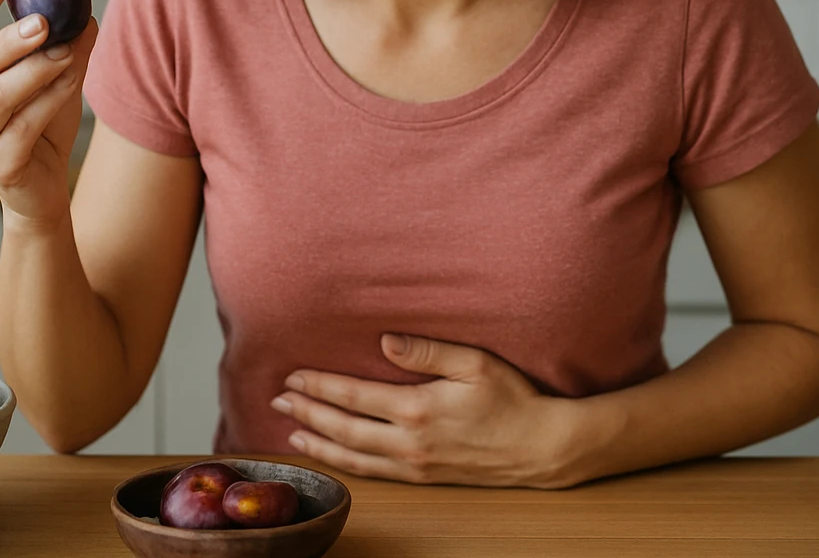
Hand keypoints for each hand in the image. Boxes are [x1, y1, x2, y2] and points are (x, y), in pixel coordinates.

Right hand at [0, 0, 98, 232]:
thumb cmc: (43, 123)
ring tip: (66, 52)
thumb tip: (84, 8)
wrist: (45, 186)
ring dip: (34, 70)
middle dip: (8, 39)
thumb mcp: (58, 75)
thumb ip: (67, 43)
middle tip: (44, 20)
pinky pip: (23, 127)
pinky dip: (49, 101)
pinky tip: (73, 81)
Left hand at [271, 334, 576, 487]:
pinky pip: (374, 472)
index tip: (293, 377)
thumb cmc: (513, 399)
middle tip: (277, 401)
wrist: (541, 447)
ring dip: (319, 443)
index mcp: (417, 408)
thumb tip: (384, 341)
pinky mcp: (425, 477)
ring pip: (353, 457)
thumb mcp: (474, 363)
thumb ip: (427, 351)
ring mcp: (415, 464)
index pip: (353, 396)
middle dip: (306, 414)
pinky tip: (333, 456)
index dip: (319, 387)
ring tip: (291, 434)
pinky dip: (346, 464)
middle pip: (343, 428)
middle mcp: (409, 441)